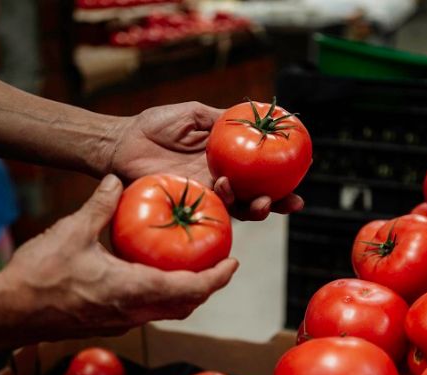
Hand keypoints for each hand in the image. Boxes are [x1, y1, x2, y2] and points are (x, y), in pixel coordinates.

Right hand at [0, 174, 238, 342]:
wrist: (6, 313)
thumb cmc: (39, 275)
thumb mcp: (73, 231)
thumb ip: (101, 204)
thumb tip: (119, 180)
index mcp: (134, 289)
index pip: (192, 289)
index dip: (217, 278)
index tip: (234, 263)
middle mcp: (134, 311)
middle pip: (186, 305)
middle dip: (207, 286)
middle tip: (219, 264)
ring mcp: (121, 321)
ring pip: (167, 311)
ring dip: (186, 294)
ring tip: (192, 268)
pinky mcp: (107, 324)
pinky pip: (147, 312)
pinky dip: (162, 297)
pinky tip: (152, 276)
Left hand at [110, 102, 303, 220]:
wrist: (122, 143)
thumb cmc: (154, 126)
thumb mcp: (195, 114)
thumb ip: (223, 119)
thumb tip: (254, 112)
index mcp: (227, 159)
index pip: (261, 169)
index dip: (283, 172)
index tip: (303, 168)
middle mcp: (221, 179)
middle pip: (258, 195)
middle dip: (279, 202)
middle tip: (294, 202)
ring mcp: (206, 194)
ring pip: (239, 208)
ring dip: (256, 208)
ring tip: (264, 203)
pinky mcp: (189, 203)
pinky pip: (213, 209)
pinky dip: (224, 202)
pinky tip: (227, 189)